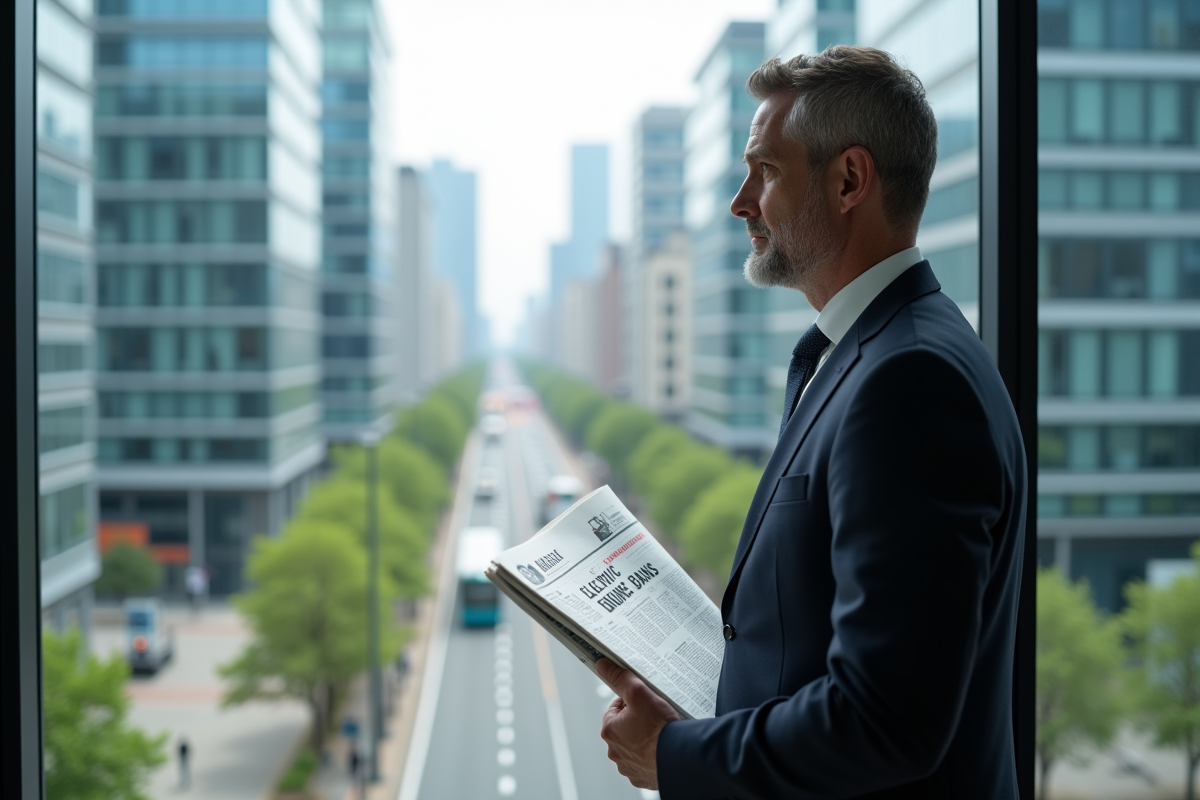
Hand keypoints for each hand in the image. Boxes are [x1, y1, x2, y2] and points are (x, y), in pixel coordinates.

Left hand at [597, 658, 680, 789]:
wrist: (679, 757)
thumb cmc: (659, 727)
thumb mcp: (638, 693)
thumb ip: (620, 678)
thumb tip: (602, 666)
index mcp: (609, 730)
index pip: (616, 708)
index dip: (632, 702)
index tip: (646, 703)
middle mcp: (615, 751)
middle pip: (625, 727)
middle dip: (638, 721)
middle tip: (655, 718)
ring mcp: (628, 767)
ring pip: (635, 746)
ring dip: (644, 740)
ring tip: (661, 734)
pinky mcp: (642, 778)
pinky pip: (645, 763)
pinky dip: (652, 756)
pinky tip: (662, 749)